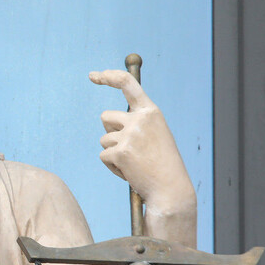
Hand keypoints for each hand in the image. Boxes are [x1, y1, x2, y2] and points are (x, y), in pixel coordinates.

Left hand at [89, 69, 192, 209]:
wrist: (170, 189)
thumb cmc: (162, 164)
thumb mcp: (155, 135)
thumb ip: (136, 123)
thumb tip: (107, 119)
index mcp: (151, 112)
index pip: (127, 84)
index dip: (108, 77)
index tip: (94, 76)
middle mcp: (140, 119)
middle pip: (106, 117)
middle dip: (110, 133)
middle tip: (129, 149)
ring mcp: (129, 135)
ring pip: (104, 139)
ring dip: (113, 152)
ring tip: (134, 164)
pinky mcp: (120, 152)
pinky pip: (103, 156)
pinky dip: (112, 166)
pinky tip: (129, 172)